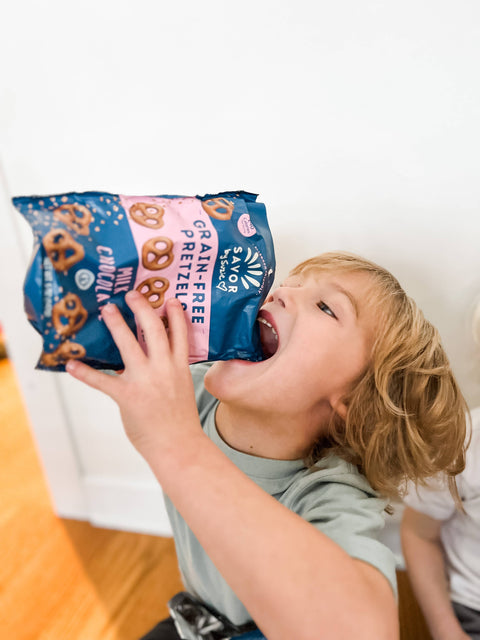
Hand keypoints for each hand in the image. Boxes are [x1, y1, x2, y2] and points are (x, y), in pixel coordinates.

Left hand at [66, 291, 200, 462]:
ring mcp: (145, 380)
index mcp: (180, 366)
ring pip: (128, 344)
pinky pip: (102, 381)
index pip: (180, 333)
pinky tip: (72, 364)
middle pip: (154, 329)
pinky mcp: (127, 396)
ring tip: (107, 310)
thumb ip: (170, 371)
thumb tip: (152, 361)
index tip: (171, 299)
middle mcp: (164, 368)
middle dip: (142, 308)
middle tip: (132, 295)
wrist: (179, 446)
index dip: (176, 314)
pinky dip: (85, 372)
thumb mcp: (181, 389)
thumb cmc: (181, 422)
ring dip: (116, 324)